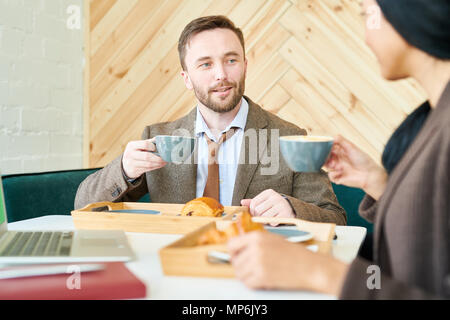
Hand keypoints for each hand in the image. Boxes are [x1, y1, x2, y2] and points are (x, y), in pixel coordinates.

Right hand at [122, 138, 166, 178]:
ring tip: (164, 161)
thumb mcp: (138, 146)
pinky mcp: (135, 171)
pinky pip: (148, 169)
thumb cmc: (135, 153)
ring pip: (149, 164)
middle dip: (158, 158)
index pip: (144, 144)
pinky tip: (160, 165)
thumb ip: (148, 142)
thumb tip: (160, 139)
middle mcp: (130, 154)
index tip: (156, 149)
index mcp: (132, 145)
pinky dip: (156, 167)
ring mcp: (131, 163)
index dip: (152, 147)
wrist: (125, 166)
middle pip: (147, 156)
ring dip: (159, 163)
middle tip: (165, 158)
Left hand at [227, 231, 347, 294]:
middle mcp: (255, 248)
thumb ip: (254, 242)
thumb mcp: (272, 240)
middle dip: (242, 267)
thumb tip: (239, 249)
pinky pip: (248, 283)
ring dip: (248, 276)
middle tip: (252, 269)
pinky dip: (254, 284)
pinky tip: (265, 280)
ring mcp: (258, 263)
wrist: (310, 267)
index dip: (233, 253)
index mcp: (256, 237)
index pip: (231, 244)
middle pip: (235, 262)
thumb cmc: (294, 254)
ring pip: (240, 274)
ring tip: (261, 274)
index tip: (237, 257)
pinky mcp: (262, 277)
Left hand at [241, 189, 294, 225]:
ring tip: (267, 219)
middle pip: (258, 210)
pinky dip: (272, 223)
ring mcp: (281, 205)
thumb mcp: (264, 201)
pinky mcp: (286, 213)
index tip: (253, 214)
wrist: (290, 208)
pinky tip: (275, 220)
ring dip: (264, 221)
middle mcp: (275, 197)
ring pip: (265, 216)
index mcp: (268, 192)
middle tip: (260, 218)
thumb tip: (242, 202)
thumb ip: (253, 202)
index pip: (254, 203)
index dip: (251, 211)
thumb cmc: (273, 205)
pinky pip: (273, 222)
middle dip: (257, 216)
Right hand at [324, 135, 386, 199]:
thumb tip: (332, 136)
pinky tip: (339, 173)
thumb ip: (341, 141)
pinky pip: (330, 176)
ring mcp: (338, 169)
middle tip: (329, 157)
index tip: (325, 148)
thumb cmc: (363, 160)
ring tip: (334, 165)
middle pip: (326, 158)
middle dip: (325, 157)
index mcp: (341, 152)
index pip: (329, 149)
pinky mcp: (338, 178)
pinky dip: (332, 174)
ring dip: (328, 165)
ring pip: (326, 166)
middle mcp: (339, 160)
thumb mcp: (352, 147)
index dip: (326, 148)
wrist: (369, 175)